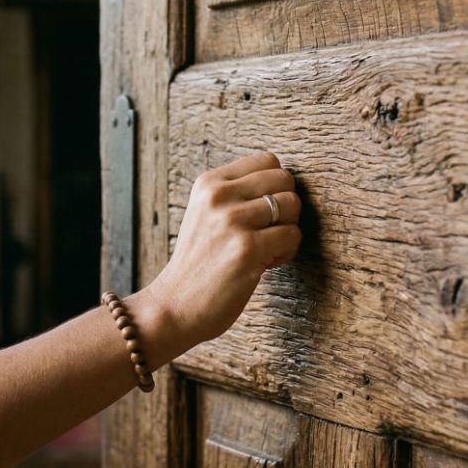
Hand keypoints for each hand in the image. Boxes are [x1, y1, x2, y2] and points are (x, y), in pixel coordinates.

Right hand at [145, 152, 301, 346]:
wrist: (175, 306)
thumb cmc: (198, 264)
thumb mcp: (205, 214)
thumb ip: (236, 194)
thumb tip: (285, 182)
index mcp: (208, 183)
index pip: (267, 160)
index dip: (275, 187)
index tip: (260, 213)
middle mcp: (218, 196)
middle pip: (285, 180)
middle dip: (286, 207)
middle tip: (267, 232)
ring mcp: (232, 221)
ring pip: (292, 206)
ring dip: (287, 231)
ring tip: (265, 249)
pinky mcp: (247, 248)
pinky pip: (292, 236)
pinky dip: (285, 252)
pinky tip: (264, 264)